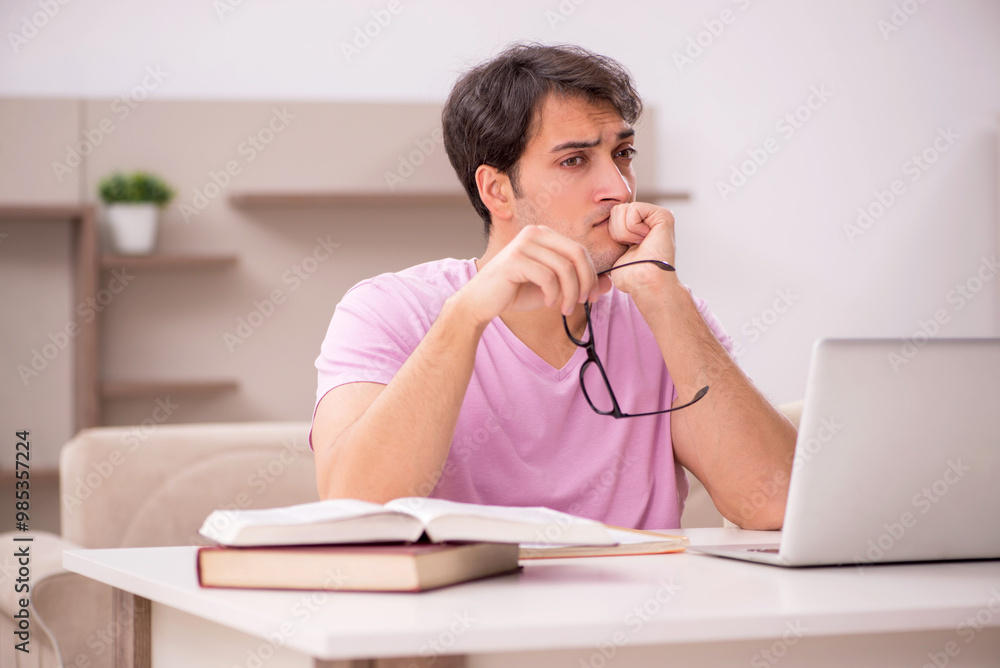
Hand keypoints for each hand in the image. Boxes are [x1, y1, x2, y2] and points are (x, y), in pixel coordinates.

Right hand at [460, 225, 612, 324]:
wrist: (481, 302)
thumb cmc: (515, 292)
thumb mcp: (553, 288)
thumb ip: (578, 283)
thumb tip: (608, 283)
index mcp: (544, 235)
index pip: (580, 250)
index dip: (591, 275)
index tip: (592, 297)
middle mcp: (534, 233)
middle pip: (576, 254)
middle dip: (585, 282)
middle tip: (583, 303)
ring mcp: (523, 244)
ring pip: (564, 268)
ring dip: (570, 293)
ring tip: (563, 308)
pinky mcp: (515, 259)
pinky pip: (547, 277)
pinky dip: (553, 294)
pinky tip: (548, 303)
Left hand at [606, 202, 677, 293]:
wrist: (644, 283)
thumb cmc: (629, 274)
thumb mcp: (614, 250)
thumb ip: (611, 233)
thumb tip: (598, 226)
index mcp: (639, 224)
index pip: (612, 214)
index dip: (612, 233)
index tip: (627, 249)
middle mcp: (650, 217)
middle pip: (616, 209)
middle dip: (618, 231)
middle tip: (633, 247)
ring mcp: (658, 215)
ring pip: (622, 209)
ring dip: (624, 232)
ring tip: (639, 245)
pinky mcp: (664, 215)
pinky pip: (633, 209)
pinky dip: (632, 228)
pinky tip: (645, 240)